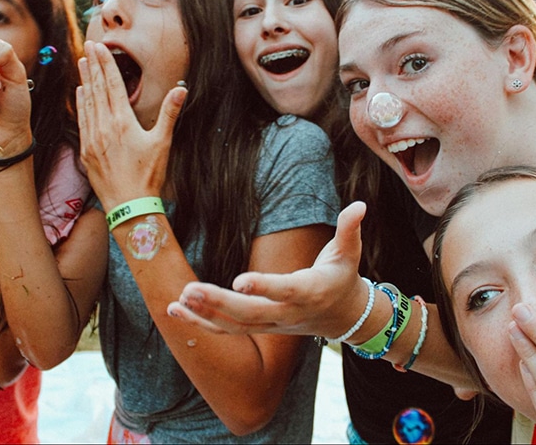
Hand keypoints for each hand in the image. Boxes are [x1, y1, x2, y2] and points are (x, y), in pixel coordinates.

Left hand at [76, 41, 185, 208]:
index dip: (106, 64)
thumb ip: (169, 113)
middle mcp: (104, 126)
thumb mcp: (162, 142)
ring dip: (85, 80)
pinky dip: (81, 103)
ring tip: (82, 62)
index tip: (100, 47)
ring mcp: (93, 138)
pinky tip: (80, 93)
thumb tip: (181, 89)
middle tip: (88, 46)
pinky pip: (82, 119)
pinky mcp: (87, 150)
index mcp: (123, 121)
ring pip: (87, 102)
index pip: (113, 85)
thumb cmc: (149, 175)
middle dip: (93, 66)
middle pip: (97, 89)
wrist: (129, 205)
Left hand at [168, 201, 368, 336]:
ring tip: (179, 298)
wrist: (343, 317)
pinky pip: (226, 331)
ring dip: (205, 314)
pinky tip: (174, 310)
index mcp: (309, 291)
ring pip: (234, 326)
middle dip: (219, 303)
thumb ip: (349, 229)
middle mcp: (288, 313)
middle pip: (250, 314)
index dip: (264, 287)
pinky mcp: (258, 328)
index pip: (285, 291)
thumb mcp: (349, 253)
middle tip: (190, 288)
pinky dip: (200, 324)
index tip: (239, 281)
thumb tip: (361, 204)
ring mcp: (271, 325)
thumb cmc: (342, 277)